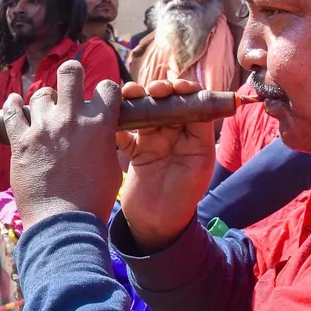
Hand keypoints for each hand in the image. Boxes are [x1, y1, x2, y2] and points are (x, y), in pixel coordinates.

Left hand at [3, 61, 123, 229]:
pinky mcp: (20, 140)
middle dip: (72, 74)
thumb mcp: (112, 167)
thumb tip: (101, 134)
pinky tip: (12, 102)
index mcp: (99, 124)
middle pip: (70, 72)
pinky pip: (11, 112)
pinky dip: (11, 105)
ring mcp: (43, 128)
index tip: (98, 99)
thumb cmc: (91, 200)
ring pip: (40, 94)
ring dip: (44, 101)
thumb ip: (106, 143)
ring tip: (44, 112)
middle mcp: (71, 118)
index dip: (105, 91)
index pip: (107, 87)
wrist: (63, 222)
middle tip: (70, 85)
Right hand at [115, 79, 216, 251]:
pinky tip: (111, 118)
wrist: (158, 223)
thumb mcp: (199, 162)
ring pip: (143, 112)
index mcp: (194, 136)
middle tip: (153, 89)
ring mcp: (152, 142)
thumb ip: (198, 133)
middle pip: (166, 102)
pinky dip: (116, 123)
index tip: (176, 86)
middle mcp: (174, 135)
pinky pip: (123, 132)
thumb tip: (195, 102)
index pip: (192, 104)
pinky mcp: (133, 151)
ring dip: (136, 99)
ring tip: (129, 94)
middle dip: (159, 90)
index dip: (185, 90)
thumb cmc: (184, 196)